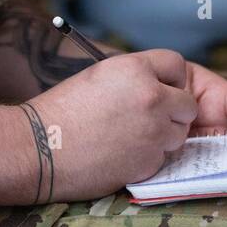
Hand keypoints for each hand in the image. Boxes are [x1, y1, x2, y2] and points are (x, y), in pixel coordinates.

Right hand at [24, 50, 197, 200]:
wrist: (39, 148)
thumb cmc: (61, 110)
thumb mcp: (99, 75)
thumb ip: (134, 77)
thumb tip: (160, 86)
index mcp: (135, 69)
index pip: (176, 65)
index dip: (169, 78)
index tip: (161, 88)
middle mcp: (152, 97)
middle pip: (187, 104)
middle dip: (172, 111)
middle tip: (147, 118)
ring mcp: (154, 132)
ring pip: (179, 133)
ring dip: (162, 136)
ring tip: (129, 137)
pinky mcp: (150, 161)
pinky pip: (163, 157)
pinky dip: (149, 157)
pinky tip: (121, 154)